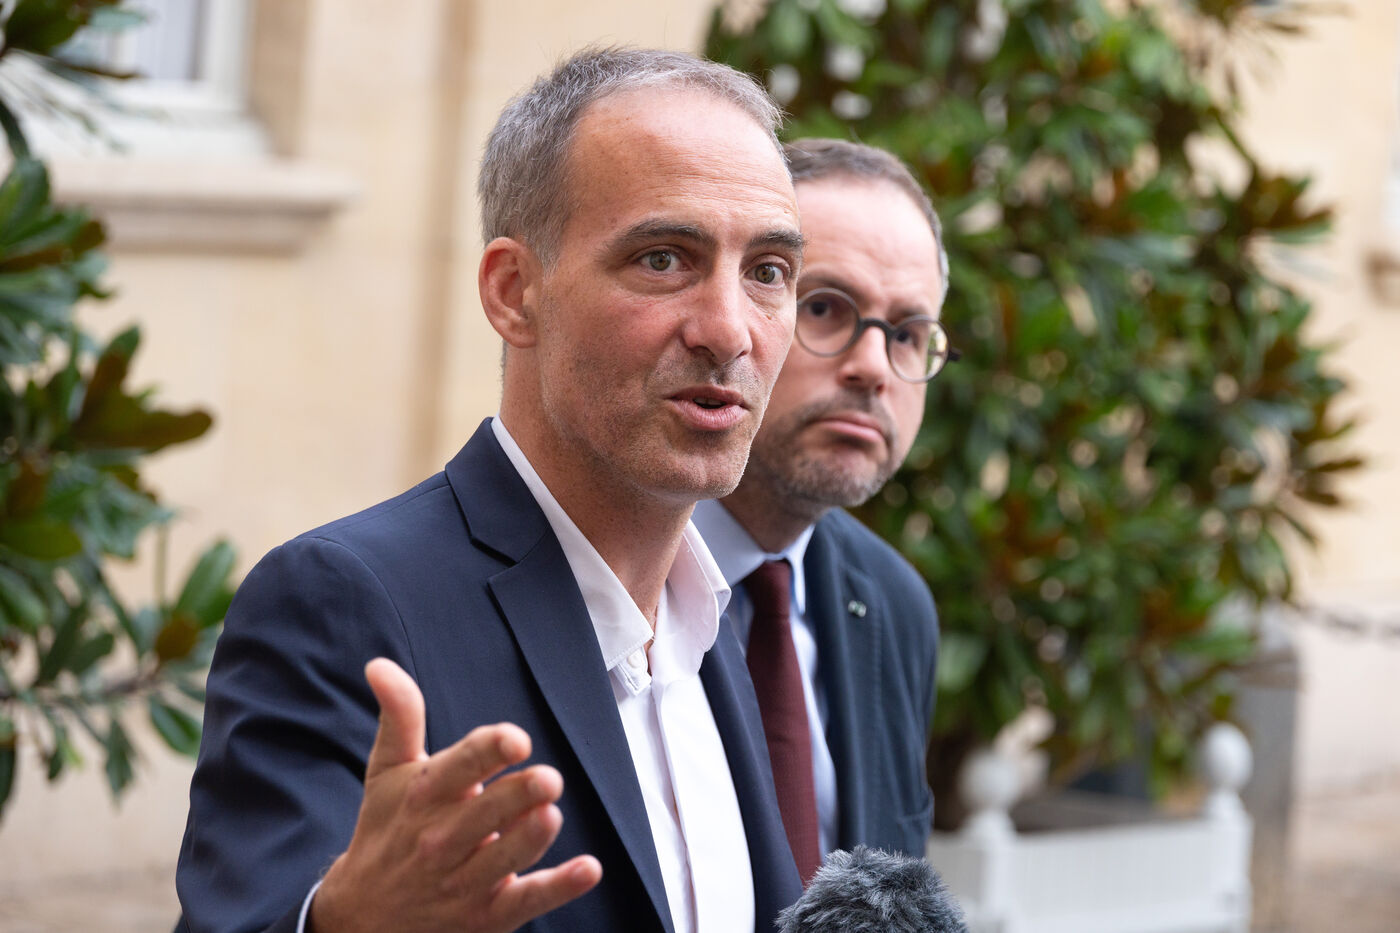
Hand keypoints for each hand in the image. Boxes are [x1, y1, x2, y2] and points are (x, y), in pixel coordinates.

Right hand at [309, 658, 601, 931]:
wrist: (362, 917)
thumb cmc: (387, 828)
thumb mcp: (386, 772)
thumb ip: (399, 716)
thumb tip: (379, 665)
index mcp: (424, 795)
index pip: (458, 768)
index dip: (487, 752)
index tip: (515, 739)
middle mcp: (442, 837)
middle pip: (485, 813)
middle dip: (517, 797)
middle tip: (548, 780)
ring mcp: (465, 879)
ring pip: (504, 858)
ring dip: (530, 839)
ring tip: (551, 815)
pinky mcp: (487, 914)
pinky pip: (527, 901)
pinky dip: (559, 887)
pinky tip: (589, 868)